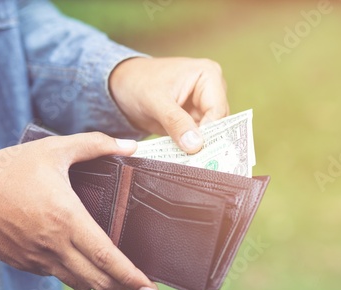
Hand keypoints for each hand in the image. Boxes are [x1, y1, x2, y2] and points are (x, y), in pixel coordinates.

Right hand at [0, 133, 157, 289]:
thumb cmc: (11, 169)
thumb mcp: (56, 149)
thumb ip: (97, 145)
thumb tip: (131, 146)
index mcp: (67, 219)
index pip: (107, 257)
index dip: (131, 275)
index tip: (149, 286)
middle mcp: (54, 245)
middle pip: (98, 280)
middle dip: (123, 287)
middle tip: (138, 285)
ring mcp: (37, 258)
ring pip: (78, 283)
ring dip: (99, 282)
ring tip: (112, 274)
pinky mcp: (24, 263)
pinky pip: (56, 275)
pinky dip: (74, 274)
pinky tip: (78, 261)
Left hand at [109, 57, 229, 153]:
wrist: (123, 86)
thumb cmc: (138, 83)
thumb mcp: (155, 101)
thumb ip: (175, 122)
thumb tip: (195, 145)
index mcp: (208, 75)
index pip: (218, 110)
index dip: (211, 132)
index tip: (200, 152)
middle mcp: (212, 89)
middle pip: (218, 123)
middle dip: (206, 142)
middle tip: (198, 162)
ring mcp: (204, 105)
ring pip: (210, 133)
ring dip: (199, 148)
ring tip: (191, 162)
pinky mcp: (194, 119)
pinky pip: (198, 138)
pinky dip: (191, 148)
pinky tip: (185, 159)